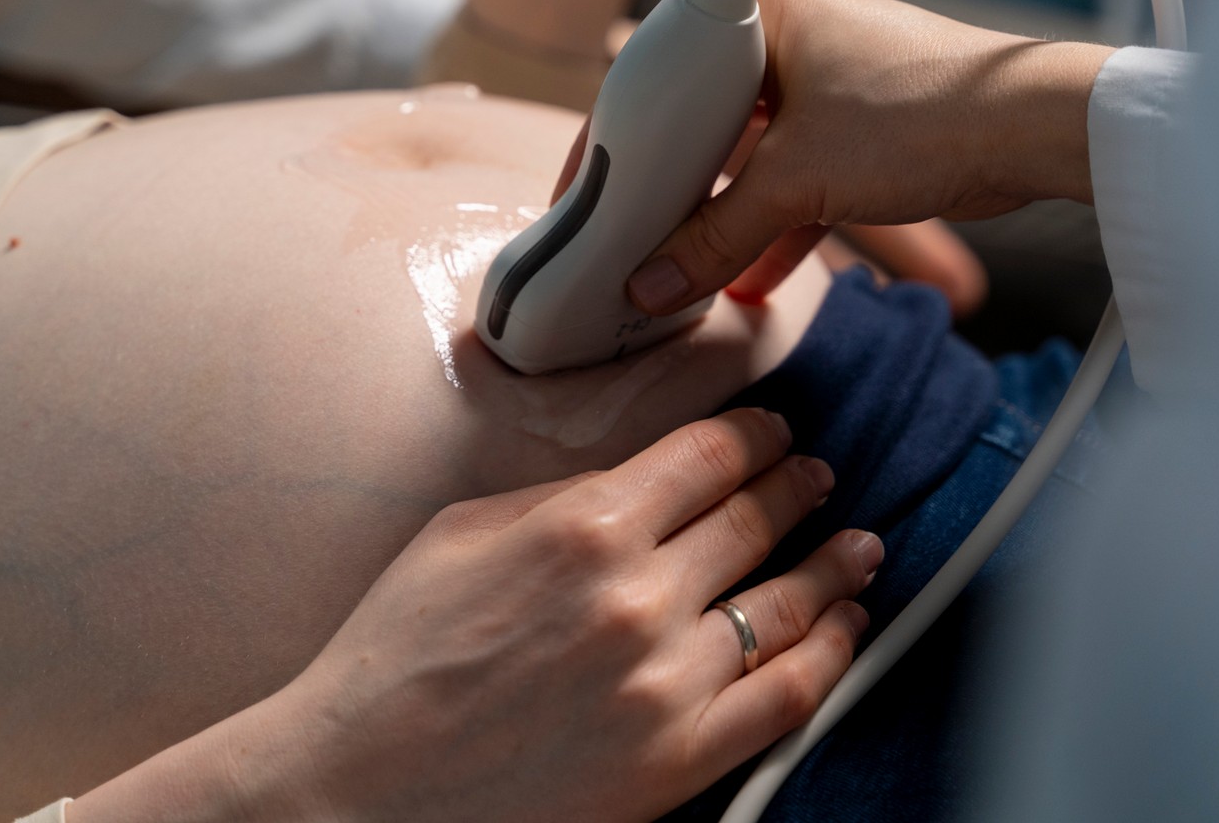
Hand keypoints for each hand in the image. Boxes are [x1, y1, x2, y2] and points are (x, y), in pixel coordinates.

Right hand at [66, 410, 880, 822]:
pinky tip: (847, 628)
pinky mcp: (679, 759)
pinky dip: (831, 653)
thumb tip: (641, 476)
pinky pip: (788, 695)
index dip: (755, 436)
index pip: (707, 456)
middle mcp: (636, 595)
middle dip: (797, 488)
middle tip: (818, 476)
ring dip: (834, 565)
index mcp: (583, 524)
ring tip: (860, 546)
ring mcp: (665, 682)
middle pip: (754, 519)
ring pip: (787, 605)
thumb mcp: (461, 534)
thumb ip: (561, 497)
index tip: (773, 432)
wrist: (358, 787)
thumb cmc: (394, 657)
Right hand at [623, 0, 1110, 316]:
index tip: (584, 200)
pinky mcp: (853, 123)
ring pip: (744, 153)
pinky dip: (769, 223)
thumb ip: (715, 237)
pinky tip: (745, 281)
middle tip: (629, 244)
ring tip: (679, 273)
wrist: (1035, 128)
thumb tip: (652, 283)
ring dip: (721, 217)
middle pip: (696, 119)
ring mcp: (820, 76)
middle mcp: (783, 29)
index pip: (656, 73)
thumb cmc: (921, 112)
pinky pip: (788, 174)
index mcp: (757, 5)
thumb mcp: (797, 182)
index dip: (616, 144)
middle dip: (670, 191)